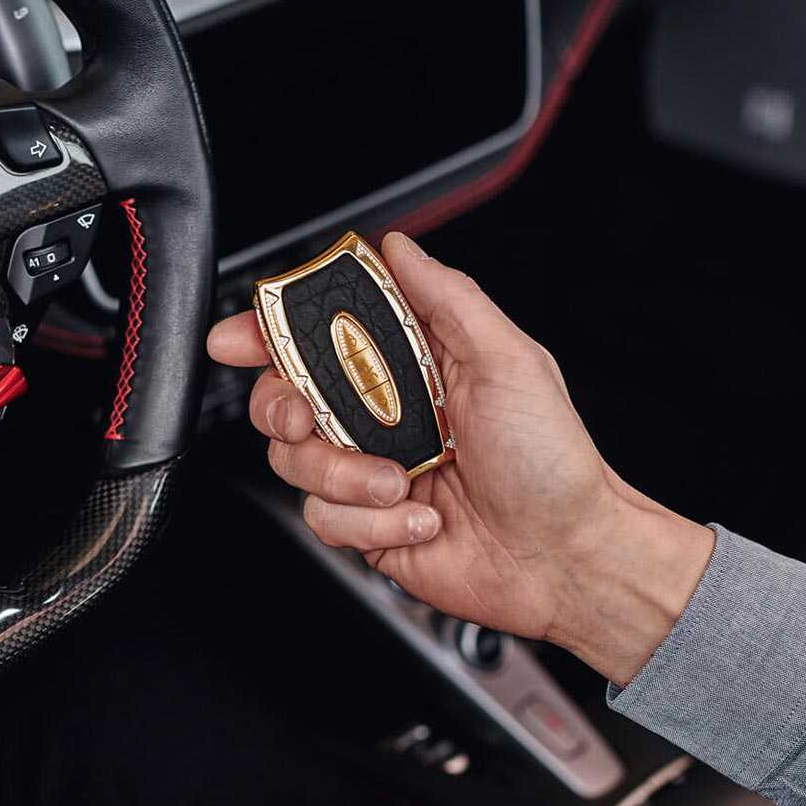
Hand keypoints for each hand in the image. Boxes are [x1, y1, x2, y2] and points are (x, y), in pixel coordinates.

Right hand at [209, 232, 713, 684]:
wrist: (567, 558)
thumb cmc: (553, 462)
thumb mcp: (508, 359)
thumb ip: (446, 297)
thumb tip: (398, 247)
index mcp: (409, 365)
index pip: (321, 333)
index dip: (269, 330)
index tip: (239, 337)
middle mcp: (381, 415)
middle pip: (283, 395)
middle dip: (283, 406)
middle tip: (309, 418)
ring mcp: (369, 471)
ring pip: (294, 460)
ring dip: (347, 474)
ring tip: (406, 480)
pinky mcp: (366, 524)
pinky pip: (322, 516)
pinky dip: (370, 520)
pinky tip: (421, 517)